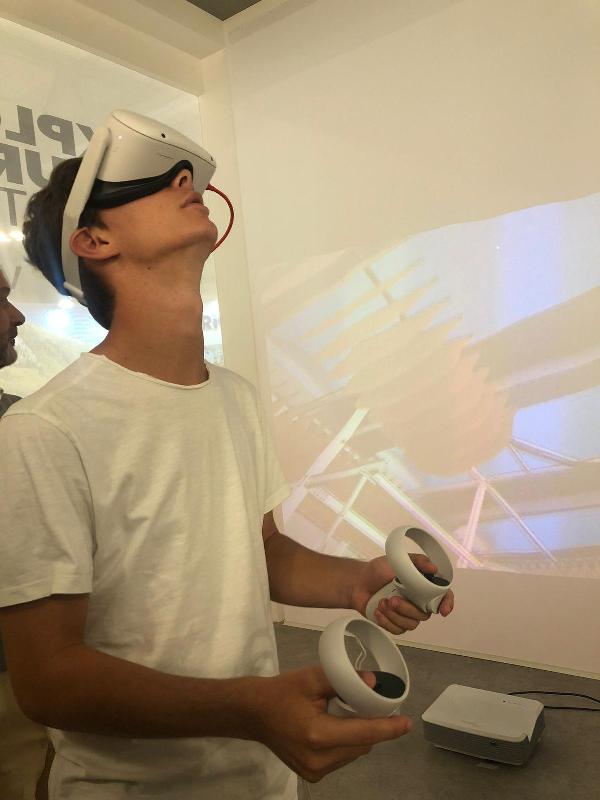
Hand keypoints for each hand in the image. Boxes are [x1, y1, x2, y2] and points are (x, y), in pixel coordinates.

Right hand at [250, 666, 411, 782]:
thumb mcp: (311, 678)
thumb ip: (343, 679)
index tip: (407, 723)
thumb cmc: (281, 692)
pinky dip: (346, 742)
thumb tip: (374, 682)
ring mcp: (314, 771)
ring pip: (353, 753)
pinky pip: (342, 758)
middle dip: (371, 726)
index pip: (363, 734)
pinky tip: (335, 725)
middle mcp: (319, 760)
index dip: (388, 728)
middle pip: (361, 745)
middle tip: (371, 704)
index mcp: (318, 735)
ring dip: (358, 735)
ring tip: (346, 713)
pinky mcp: (312, 775)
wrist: (252, 713)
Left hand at [351, 554, 454, 634]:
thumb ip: (418, 561)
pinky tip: (378, 611)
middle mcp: (417, 601)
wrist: (358, 582)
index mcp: (422, 586)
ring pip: (411, 624)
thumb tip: (434, 567)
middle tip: (392, 599)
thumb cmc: (378, 570)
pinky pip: (398, 630)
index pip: (442, 595)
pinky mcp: (394, 623)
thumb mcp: (398, 560)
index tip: (443, 610)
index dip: (447, 603)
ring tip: (382, 603)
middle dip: (407, 609)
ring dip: (395, 615)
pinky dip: (387, 622)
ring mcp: (406, 614)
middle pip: (424, 614)